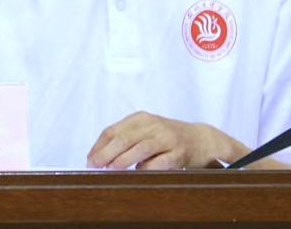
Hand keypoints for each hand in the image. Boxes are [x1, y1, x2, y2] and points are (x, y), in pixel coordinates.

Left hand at [86, 111, 248, 169]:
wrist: (201, 139)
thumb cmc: (166, 137)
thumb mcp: (146, 130)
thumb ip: (126, 138)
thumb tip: (98, 157)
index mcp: (141, 118)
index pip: (113, 130)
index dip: (99, 145)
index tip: (89, 158)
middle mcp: (153, 125)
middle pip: (124, 139)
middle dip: (106, 153)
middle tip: (93, 165)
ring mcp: (167, 138)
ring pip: (141, 148)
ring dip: (123, 159)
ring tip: (110, 168)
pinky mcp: (179, 153)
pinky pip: (159, 162)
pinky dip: (146, 168)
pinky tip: (137, 173)